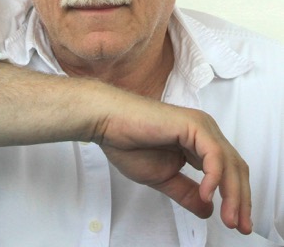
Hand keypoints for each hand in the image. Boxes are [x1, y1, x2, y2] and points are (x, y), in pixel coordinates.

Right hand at [93, 95, 251, 234]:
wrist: (108, 123)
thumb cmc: (127, 143)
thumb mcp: (163, 177)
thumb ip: (186, 192)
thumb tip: (208, 209)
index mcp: (198, 143)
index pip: (228, 171)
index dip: (235, 198)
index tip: (235, 223)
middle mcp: (204, 132)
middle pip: (236, 168)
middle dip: (240, 200)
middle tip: (239, 225)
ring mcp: (200, 127)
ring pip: (229, 163)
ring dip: (232, 194)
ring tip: (228, 217)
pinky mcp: (192, 125)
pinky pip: (213, 155)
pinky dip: (214, 177)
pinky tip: (206, 194)